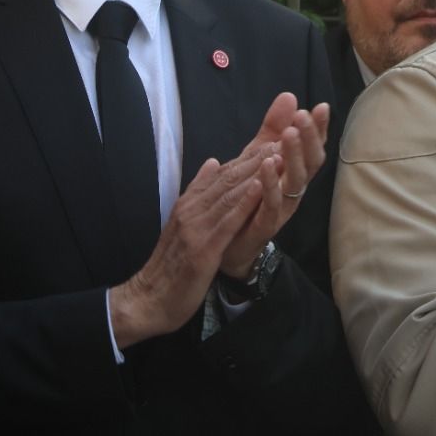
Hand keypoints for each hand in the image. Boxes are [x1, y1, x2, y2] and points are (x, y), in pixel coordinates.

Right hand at [108, 154, 266, 347]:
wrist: (149, 299)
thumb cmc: (170, 267)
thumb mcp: (184, 224)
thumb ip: (198, 193)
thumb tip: (213, 162)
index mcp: (190, 204)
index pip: (223, 173)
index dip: (250, 155)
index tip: (275, 138)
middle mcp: (192, 210)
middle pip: (229, 178)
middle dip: (258, 157)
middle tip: (285, 137)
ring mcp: (195, 228)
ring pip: (229, 194)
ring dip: (256, 173)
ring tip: (280, 153)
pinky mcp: (202, 249)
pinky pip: (227, 222)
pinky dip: (244, 203)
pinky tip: (260, 187)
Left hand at [217, 92, 329, 277]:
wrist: (227, 243)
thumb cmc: (248, 197)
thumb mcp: (258, 157)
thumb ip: (272, 129)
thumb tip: (289, 95)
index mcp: (293, 173)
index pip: (312, 147)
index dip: (319, 129)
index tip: (321, 107)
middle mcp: (293, 190)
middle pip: (310, 163)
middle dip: (308, 138)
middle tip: (302, 117)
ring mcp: (282, 209)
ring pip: (295, 183)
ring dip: (292, 158)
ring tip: (287, 136)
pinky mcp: (265, 225)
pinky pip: (272, 205)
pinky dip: (271, 186)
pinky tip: (267, 168)